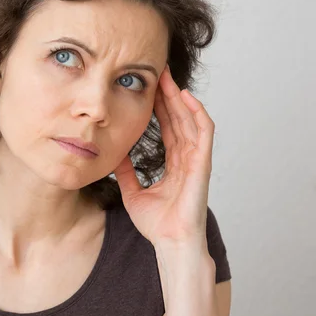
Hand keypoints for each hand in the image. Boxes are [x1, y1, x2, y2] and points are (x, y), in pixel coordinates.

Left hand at [112, 64, 214, 246]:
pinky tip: (185, 97)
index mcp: (174, 164)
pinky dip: (196, 113)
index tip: (148, 89)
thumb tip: (113, 155)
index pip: (167, 128)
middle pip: (178, 119)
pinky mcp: (202, 164)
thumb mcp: (133, 192)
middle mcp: (187, 158)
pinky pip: (203, 132)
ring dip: (180, 98)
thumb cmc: (157, 224)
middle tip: (157, 73)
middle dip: (168, 95)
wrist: (169, 242)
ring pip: (189, 120)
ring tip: (168, 78)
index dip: (159, 108)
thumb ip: (126, 173)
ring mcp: (196, 160)